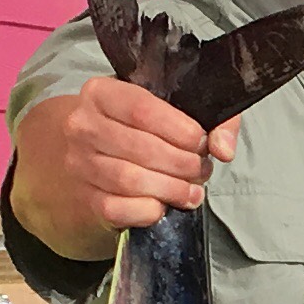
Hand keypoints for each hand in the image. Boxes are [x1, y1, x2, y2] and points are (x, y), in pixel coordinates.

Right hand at [10, 76, 237, 261]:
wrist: (97, 159)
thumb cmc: (143, 131)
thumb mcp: (172, 111)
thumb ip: (212, 121)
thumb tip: (223, 149)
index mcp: (100, 93)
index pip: (142, 109)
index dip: (179, 129)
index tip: (202, 142)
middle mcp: (81, 126)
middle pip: (141, 148)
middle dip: (182, 163)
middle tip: (201, 169)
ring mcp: (79, 164)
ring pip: (131, 181)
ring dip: (172, 189)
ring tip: (192, 190)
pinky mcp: (86, 198)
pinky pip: (120, 209)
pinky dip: (150, 210)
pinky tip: (164, 205)